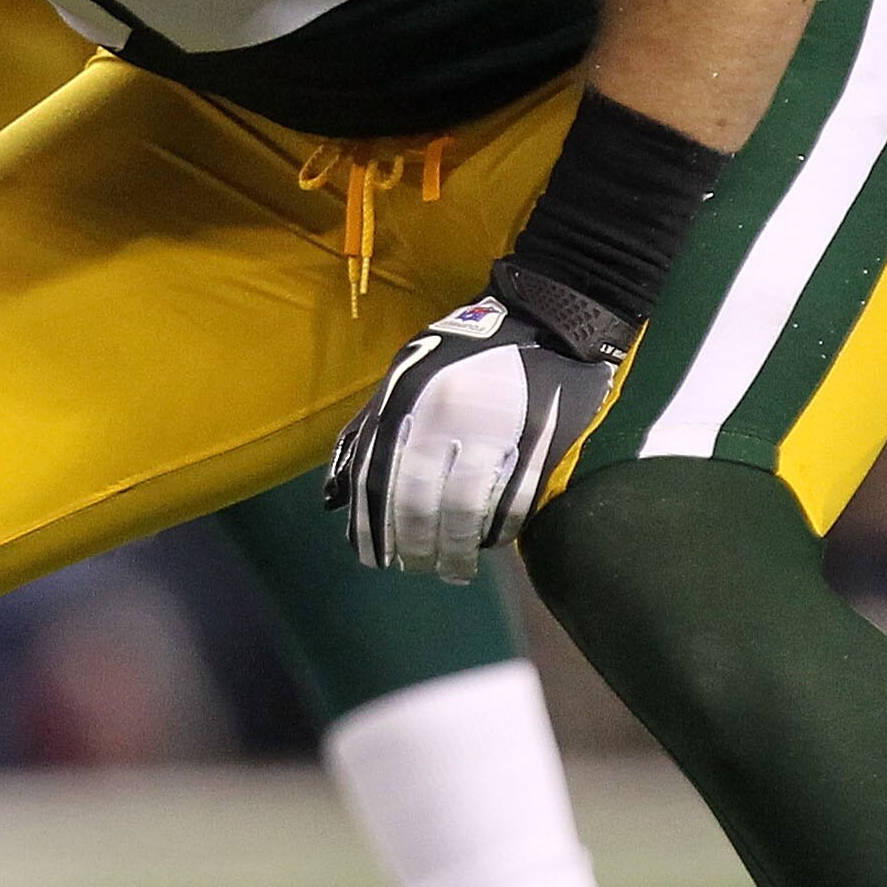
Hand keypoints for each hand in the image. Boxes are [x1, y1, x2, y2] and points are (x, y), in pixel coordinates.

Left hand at [324, 276, 627, 583]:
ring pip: (463, 511)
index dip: (371, 527)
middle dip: (413, 546)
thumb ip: (372, 428)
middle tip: (417, 567)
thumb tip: (337, 494)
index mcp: (407, 397)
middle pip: (417, 502)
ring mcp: (493, 430)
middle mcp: (443, 415)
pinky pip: (510, 503)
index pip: (377, 478)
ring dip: (454, 550)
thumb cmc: (469, 350)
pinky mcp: (538, 443)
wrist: (549, 318)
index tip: (374, 559)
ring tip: (453, 568)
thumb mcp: (408, 371)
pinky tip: (487, 542)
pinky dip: (496, 531)